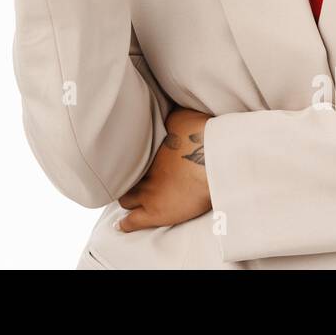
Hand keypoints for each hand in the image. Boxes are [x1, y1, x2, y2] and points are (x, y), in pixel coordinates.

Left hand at [116, 108, 212, 231]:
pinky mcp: (156, 211)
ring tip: (127, 199)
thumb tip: (165, 109)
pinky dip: (126, 223)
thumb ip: (168, 117)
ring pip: (125, 199)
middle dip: (125, 179)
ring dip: (126, 198)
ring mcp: (147, 192)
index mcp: (147, 149)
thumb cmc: (202, 134)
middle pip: (123, 179)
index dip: (128, 161)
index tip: (129, 161)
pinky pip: (133, 221)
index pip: (126, 157)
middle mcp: (142, 170)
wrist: (214, 158)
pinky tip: (121, 225)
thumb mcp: (180, 115)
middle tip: (128, 180)